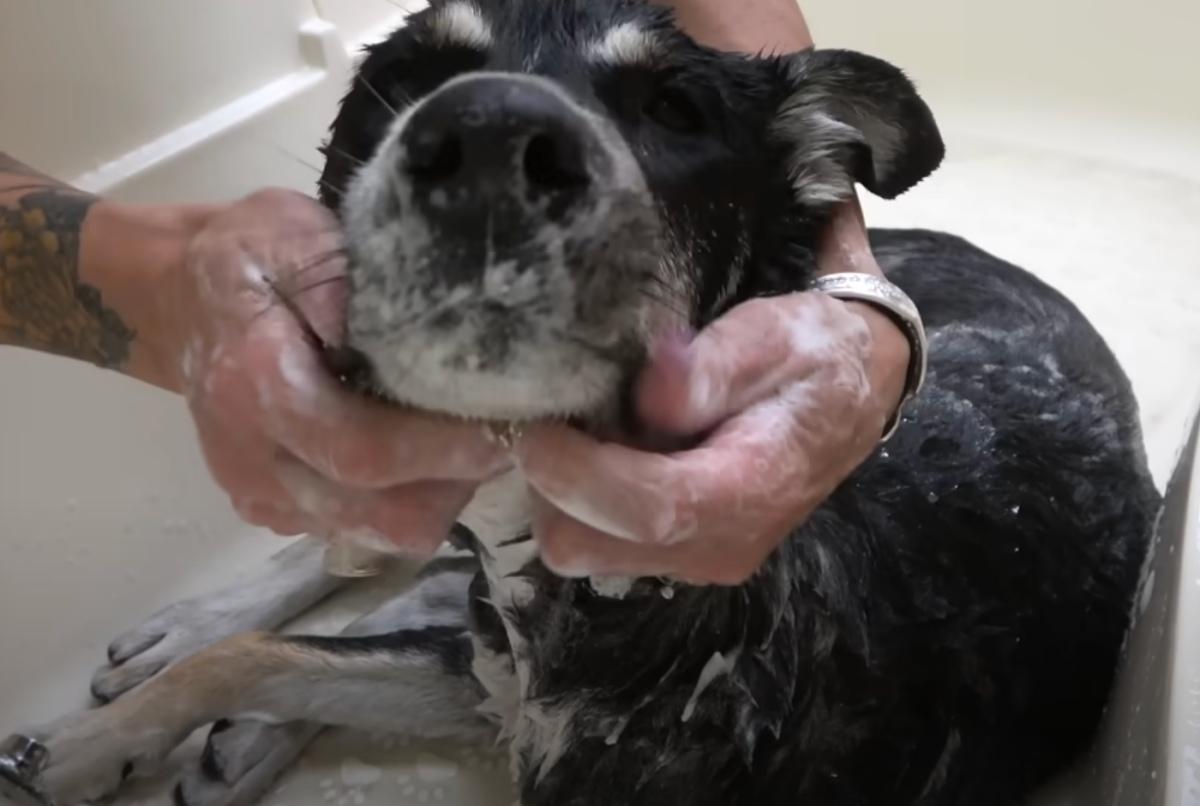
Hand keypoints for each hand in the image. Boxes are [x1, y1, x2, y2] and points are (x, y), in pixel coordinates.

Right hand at [137, 190, 508, 548]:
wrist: (178, 295)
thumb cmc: (249, 255)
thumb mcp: (297, 235)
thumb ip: (350, 285)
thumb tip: (420, 333)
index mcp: (257, 385)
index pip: (364, 452)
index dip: (444, 452)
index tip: (505, 427)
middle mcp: (253, 458)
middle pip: (379, 515)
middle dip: (455, 484)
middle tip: (500, 433)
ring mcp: (261, 494)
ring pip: (376, 532)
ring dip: (435, 496)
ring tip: (463, 439)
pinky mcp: (273, 511)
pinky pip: (358, 529)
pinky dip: (402, 500)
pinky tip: (417, 450)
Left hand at [514, 199, 910, 583]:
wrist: (855, 393)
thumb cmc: (812, 356)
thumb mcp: (773, 334)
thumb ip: (714, 364)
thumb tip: (653, 392)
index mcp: (750, 494)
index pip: (647, 510)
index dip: (577, 473)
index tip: (536, 428)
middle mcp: (718, 548)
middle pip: (588, 546)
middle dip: (553, 486)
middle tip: (559, 420)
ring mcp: (696, 562)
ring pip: (582, 550)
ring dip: (562, 495)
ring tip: (589, 429)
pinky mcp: (678, 556)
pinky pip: (598, 544)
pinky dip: (581, 503)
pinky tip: (609, 450)